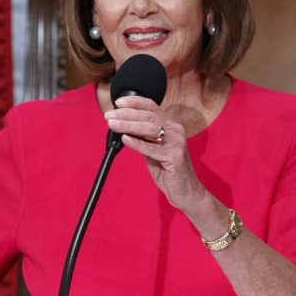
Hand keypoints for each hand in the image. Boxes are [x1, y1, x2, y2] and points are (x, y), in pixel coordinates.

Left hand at [105, 95, 206, 211]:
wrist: (186, 192)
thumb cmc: (168, 172)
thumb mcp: (153, 151)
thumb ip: (143, 138)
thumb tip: (123, 128)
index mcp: (171, 127)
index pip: (152, 107)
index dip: (135, 102)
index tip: (118, 103)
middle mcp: (176, 131)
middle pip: (149, 116)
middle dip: (126, 114)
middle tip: (109, 116)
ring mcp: (177, 143)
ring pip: (150, 128)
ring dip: (128, 125)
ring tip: (113, 125)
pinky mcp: (175, 157)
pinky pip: (152, 148)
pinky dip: (137, 143)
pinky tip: (125, 139)